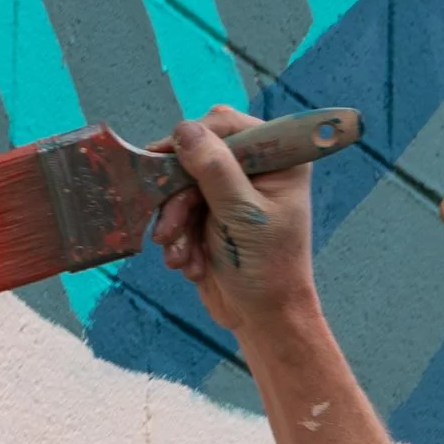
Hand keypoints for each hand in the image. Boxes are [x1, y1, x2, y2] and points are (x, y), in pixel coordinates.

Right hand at [151, 104, 319, 333]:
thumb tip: (185, 130)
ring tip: (180, 255)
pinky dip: (177, 237)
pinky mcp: (208, 214)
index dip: (194, 139)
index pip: (227, 125)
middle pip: (196, 155)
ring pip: (180, 185)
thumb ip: (215, 170)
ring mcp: (228, 191)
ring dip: (175, 222)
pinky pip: (177, 210)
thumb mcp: (243, 216)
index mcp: (278, 159)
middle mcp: (253, 168)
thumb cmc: (268, 268)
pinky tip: (189, 262)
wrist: (262, 318)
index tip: (165, 157)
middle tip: (169, 227)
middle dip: (179, 194)